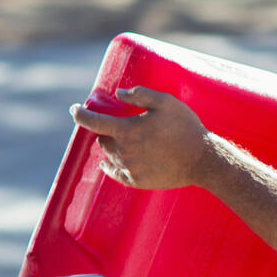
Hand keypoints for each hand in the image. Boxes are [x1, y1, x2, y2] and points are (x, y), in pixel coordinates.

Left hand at [69, 86, 210, 190]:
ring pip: (109, 156)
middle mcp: (124, 152)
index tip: (74, 109)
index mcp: (127, 131)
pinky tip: (109, 164)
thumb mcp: (165, 102)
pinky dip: (111, 167)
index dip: (80, 114)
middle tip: (118, 125)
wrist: (202, 160)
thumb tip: (118, 94)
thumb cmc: (185, 128)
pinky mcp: (136, 182)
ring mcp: (129, 169)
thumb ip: (139, 94)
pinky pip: (116, 174)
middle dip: (106, 131)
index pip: (93, 122)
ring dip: (112, 147)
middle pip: (102, 139)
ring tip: (126, 141)